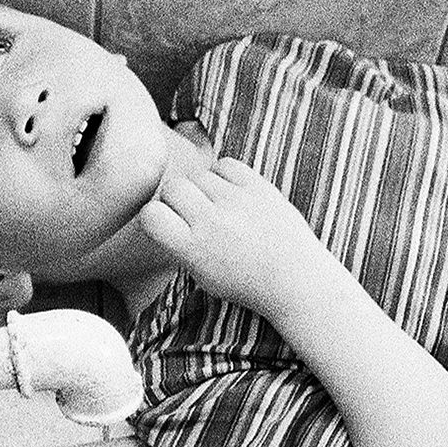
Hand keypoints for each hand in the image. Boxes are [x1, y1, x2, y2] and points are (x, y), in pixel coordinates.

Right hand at [134, 157, 338, 319]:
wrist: (296, 279)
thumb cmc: (245, 282)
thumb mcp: (201, 276)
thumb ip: (178, 244)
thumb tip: (159, 209)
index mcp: (195, 250)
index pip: (151, 215)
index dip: (154, 217)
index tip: (165, 225)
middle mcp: (214, 223)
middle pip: (172, 187)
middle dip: (176, 199)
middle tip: (192, 215)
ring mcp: (238, 202)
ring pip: (199, 175)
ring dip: (201, 189)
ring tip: (217, 208)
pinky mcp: (260, 187)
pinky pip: (225, 165)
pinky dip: (223, 176)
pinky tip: (230, 194)